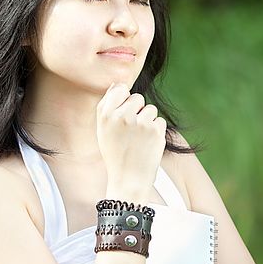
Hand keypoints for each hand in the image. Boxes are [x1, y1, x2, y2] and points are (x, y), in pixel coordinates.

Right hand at [96, 83, 166, 199]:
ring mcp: (141, 123)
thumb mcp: (103, 130)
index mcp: (106, 114)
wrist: (129, 178)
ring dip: (148, 120)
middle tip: (131, 131)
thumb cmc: (115, 153)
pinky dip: (156, 131)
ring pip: (150, 109)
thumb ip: (108, 106)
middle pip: (138, 98)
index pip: (120, 88)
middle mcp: (123, 116)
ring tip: (139, 138)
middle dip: (137, 111)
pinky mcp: (156, 130)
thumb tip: (117, 85)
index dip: (124, 99)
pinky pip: (160, 120)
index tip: (124, 112)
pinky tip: (148, 143)